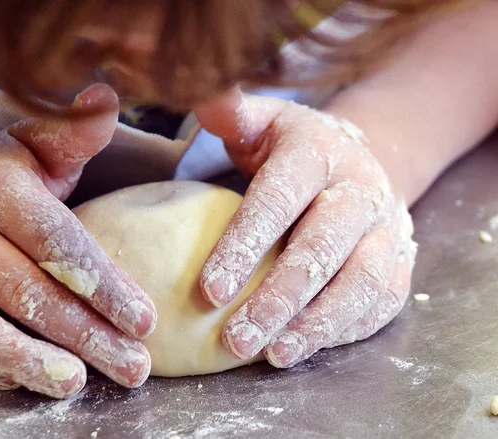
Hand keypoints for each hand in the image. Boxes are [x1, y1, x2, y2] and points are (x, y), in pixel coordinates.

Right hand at [0, 85, 155, 397]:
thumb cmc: (4, 177)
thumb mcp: (39, 148)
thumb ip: (75, 134)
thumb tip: (107, 96)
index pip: (57, 244)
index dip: (104, 286)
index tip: (146, 321)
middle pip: (26, 294)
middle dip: (86, 336)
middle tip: (133, 366)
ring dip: (29, 364)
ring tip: (79, 384)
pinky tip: (27, 380)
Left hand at [196, 88, 416, 366]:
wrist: (361, 162)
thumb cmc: (295, 150)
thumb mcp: (267, 122)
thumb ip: (234, 114)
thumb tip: (203, 94)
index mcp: (318, 153)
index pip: (279, 200)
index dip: (245, 245)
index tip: (209, 290)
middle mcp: (360, 190)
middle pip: (322, 247)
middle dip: (279, 297)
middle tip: (236, 339)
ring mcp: (387, 229)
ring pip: (359, 282)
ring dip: (316, 324)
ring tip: (273, 356)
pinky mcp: (401, 263)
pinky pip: (379, 301)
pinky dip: (344, 329)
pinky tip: (306, 347)